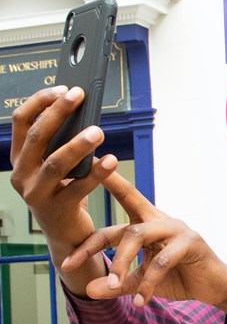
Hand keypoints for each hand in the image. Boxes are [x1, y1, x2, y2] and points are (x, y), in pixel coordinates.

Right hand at [9, 86, 121, 289]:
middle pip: (37, 137)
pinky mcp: (56, 210)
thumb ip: (62, 145)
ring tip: (98, 131)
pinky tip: (111, 160)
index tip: (63, 88)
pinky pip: (78, 188)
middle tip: (79, 96)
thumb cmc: (65, 193)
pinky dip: (96, 173)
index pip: (21, 122)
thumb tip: (84, 113)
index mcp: (18, 158)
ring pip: (55, 164)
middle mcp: (21, 174)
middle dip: (58, 113)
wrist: (66, 236)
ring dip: (77, 145)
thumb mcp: (58, 167)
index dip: (40, 101)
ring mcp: (36, 194)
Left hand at [60, 173, 226, 323]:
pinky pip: (162, 260)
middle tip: (68, 264)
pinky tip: (141, 301)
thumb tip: (87, 290)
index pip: (118, 210)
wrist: (217, 287)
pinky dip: (148, 282)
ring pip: (138, 236)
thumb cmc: (180, 278)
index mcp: (148, 223)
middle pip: (123, 226)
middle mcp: (160, 220)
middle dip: (94, 244)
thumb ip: (117, 285)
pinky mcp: (191, 243)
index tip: (70, 178)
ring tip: (112, 287)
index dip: (97, 194)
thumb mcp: (142, 282)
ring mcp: (177, 229)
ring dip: (121, 264)